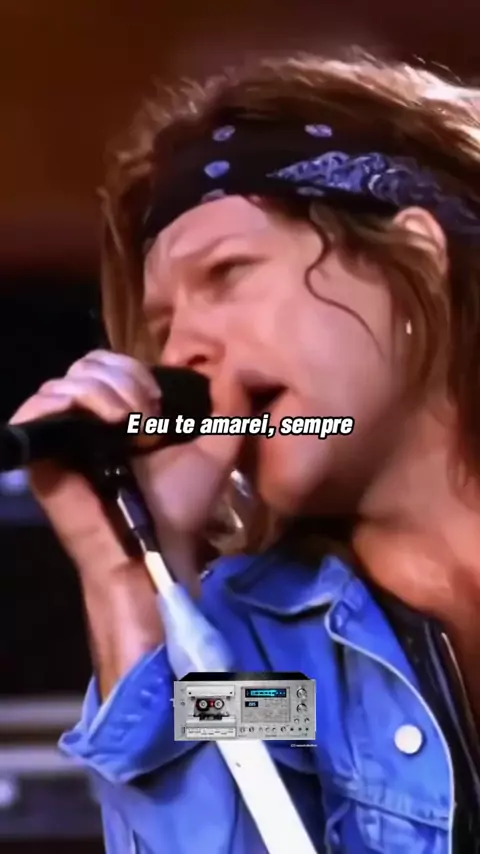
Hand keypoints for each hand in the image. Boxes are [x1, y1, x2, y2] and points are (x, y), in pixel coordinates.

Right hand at [10, 349, 248, 587]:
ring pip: (63, 381)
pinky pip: (35, 408)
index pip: (109, 364)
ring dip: (101, 390)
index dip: (133, 370)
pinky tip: (103, 422)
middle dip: (121, 378)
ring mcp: (61, 435)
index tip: (158, 402)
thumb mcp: (214, 452)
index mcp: (119, 412)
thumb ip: (227, 413)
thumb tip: (234, 373)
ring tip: (128, 422)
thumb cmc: (179, 506)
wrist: (154, 548)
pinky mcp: (41, 453)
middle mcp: (86, 419)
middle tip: (145, 415)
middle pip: (85, 365)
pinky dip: (69, 401)